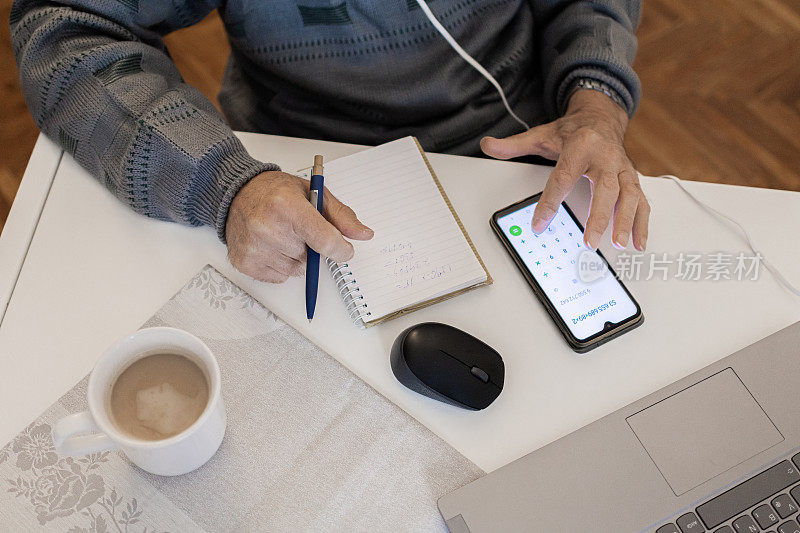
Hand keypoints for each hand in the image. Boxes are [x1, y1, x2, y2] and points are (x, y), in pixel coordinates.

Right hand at [226, 171, 372, 282]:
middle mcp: (266, 227)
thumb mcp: (314, 194)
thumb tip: (364, 235)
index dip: (340, 249)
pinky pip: (280, 277)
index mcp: (286, 205)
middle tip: (297, 228)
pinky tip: (271, 246)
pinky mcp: (245, 262)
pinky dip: (281, 266)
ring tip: (282, 235)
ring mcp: (254, 247)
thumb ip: (341, 216)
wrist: (238, 194)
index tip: (344, 249)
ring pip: (296, 270)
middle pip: (310, 257)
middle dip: (311, 247)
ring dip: (296, 258)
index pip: (324, 240)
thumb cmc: (277, 192)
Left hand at [481, 90, 649, 250]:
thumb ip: (514, 145)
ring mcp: (622, 168)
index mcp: (581, 145)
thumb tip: (487, 145)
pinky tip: (638, 241)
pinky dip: (642, 222)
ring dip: (626, 221)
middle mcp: (606, 156)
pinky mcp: (632, 178)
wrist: (601, 116)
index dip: (550, 202)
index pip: (563, 177)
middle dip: (599, 217)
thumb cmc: (573, 131)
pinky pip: (642, 200)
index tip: (539, 224)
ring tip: (619, 244)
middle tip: (591, 241)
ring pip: (629, 195)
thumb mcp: (541, 134)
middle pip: (605, 189)